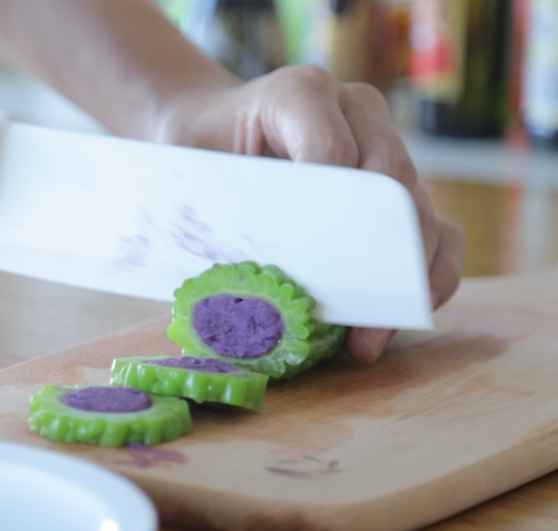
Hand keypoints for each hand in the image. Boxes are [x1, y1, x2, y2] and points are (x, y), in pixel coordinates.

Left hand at [151, 65, 466, 362]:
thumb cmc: (199, 153)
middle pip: (390, 183)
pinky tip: (402, 318)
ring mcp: (384, 144)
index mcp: (299, 94)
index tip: (316, 267)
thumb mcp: (192, 169)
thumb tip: (248, 283)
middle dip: (380, 257)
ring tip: (373, 337)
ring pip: (420, 210)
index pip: (329, 150)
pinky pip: (437, 227)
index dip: (330, 210)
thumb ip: (218, 206)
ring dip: (407, 277)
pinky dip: (428, 274)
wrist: (211, 130)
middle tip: (358, 322)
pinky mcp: (399, 184)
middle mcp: (355, 110)